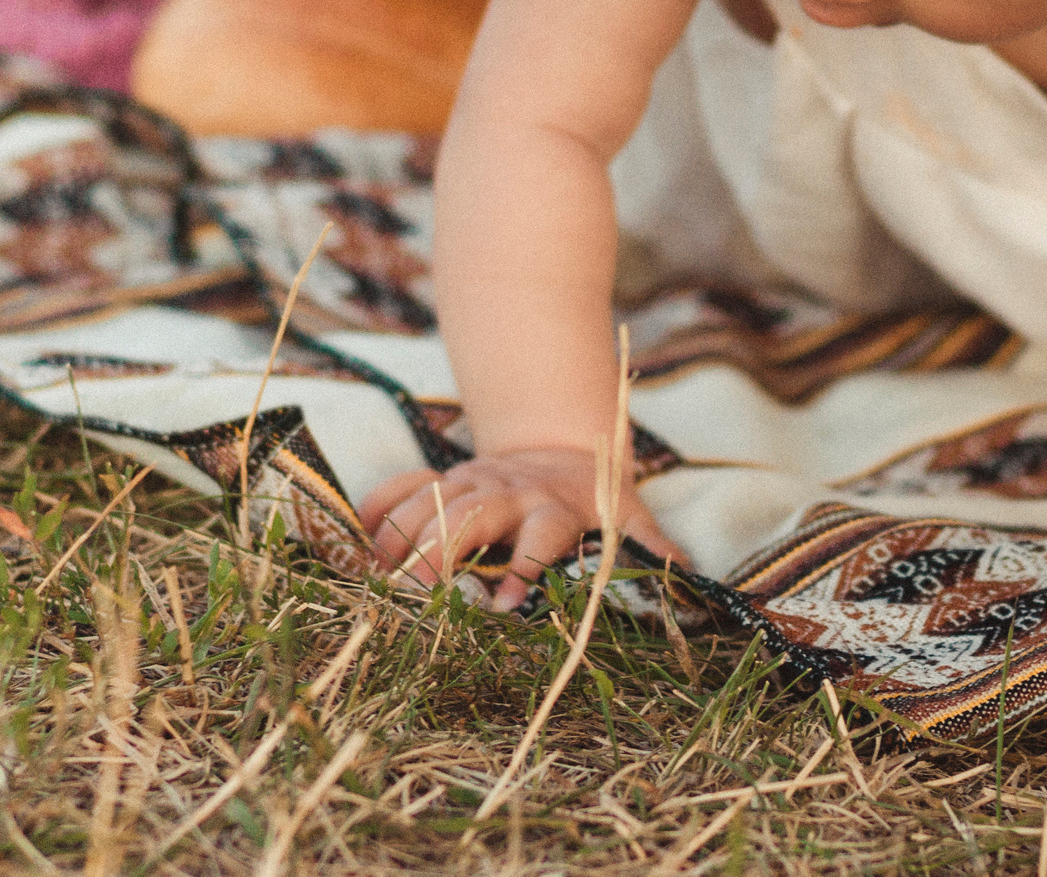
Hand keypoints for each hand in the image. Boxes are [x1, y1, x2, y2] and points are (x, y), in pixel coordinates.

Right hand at [357, 447, 681, 612]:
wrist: (561, 439)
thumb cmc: (594, 494)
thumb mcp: (626, 512)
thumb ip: (650, 542)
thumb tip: (688, 572)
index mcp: (554, 507)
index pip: (539, 536)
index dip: (525, 568)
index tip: (507, 606)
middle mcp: (509, 493)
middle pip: (469, 517)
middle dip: (438, 553)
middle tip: (411, 597)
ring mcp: (472, 481)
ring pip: (429, 502)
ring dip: (402, 537)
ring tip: (379, 581)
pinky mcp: (445, 476)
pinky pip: (403, 485)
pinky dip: (379, 507)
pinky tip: (358, 540)